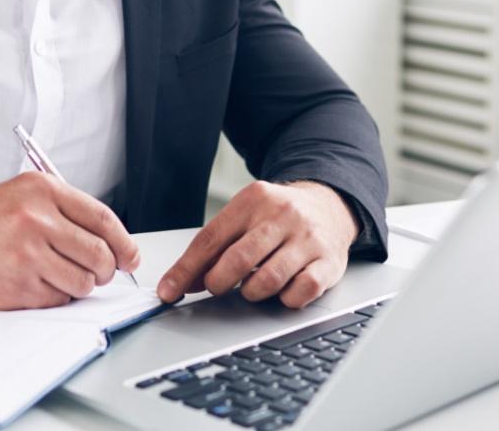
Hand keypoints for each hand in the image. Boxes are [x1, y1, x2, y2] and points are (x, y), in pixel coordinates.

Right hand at [0, 172, 140, 309]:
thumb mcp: (19, 196)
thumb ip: (63, 210)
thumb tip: (111, 239)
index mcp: (41, 190)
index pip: (102, 217)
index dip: (123, 241)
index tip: (130, 256)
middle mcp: (37, 218)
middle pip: (100, 253)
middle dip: (106, 269)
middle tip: (98, 271)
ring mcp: (28, 254)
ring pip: (84, 280)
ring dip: (80, 285)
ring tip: (58, 275)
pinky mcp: (19, 286)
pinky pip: (60, 298)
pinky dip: (56, 296)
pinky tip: (35, 284)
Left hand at [156, 180, 358, 309]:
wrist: (330, 206)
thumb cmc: (278, 217)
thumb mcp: (245, 217)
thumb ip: (215, 246)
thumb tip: (181, 282)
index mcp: (253, 199)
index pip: (211, 238)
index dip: (185, 269)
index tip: (168, 292)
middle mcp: (282, 215)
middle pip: (238, 259)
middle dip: (219, 282)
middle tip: (217, 287)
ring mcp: (308, 238)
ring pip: (268, 279)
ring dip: (252, 292)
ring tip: (252, 285)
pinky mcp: (328, 262)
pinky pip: (300, 292)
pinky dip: (285, 299)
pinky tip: (283, 289)